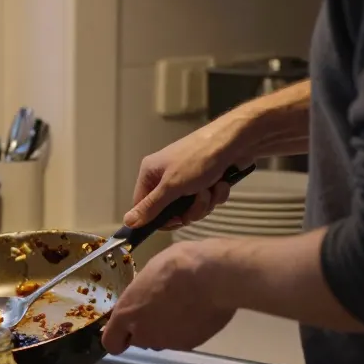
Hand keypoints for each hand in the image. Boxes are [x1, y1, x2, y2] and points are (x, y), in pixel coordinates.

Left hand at [101, 241, 237, 354]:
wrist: (211, 277)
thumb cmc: (176, 265)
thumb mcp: (149, 272)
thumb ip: (141, 293)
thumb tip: (144, 296)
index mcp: (127, 314)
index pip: (111, 342)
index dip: (117, 337)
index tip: (124, 329)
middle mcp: (144, 334)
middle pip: (139, 340)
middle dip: (146, 328)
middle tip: (160, 308)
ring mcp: (168, 342)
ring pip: (162, 340)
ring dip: (167, 329)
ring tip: (182, 307)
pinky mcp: (190, 344)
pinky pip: (183, 339)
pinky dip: (187, 330)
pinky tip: (197, 312)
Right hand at [125, 116, 250, 228]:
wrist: (235, 142)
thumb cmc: (200, 158)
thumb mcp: (172, 186)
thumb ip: (150, 207)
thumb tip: (128, 221)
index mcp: (151, 173)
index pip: (144, 206)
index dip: (158, 218)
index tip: (175, 221)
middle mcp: (167, 175)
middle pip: (170, 211)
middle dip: (189, 210)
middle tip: (198, 199)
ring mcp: (187, 178)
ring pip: (191, 207)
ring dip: (204, 203)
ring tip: (211, 187)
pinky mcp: (206, 180)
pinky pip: (207, 200)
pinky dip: (216, 195)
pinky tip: (221, 183)